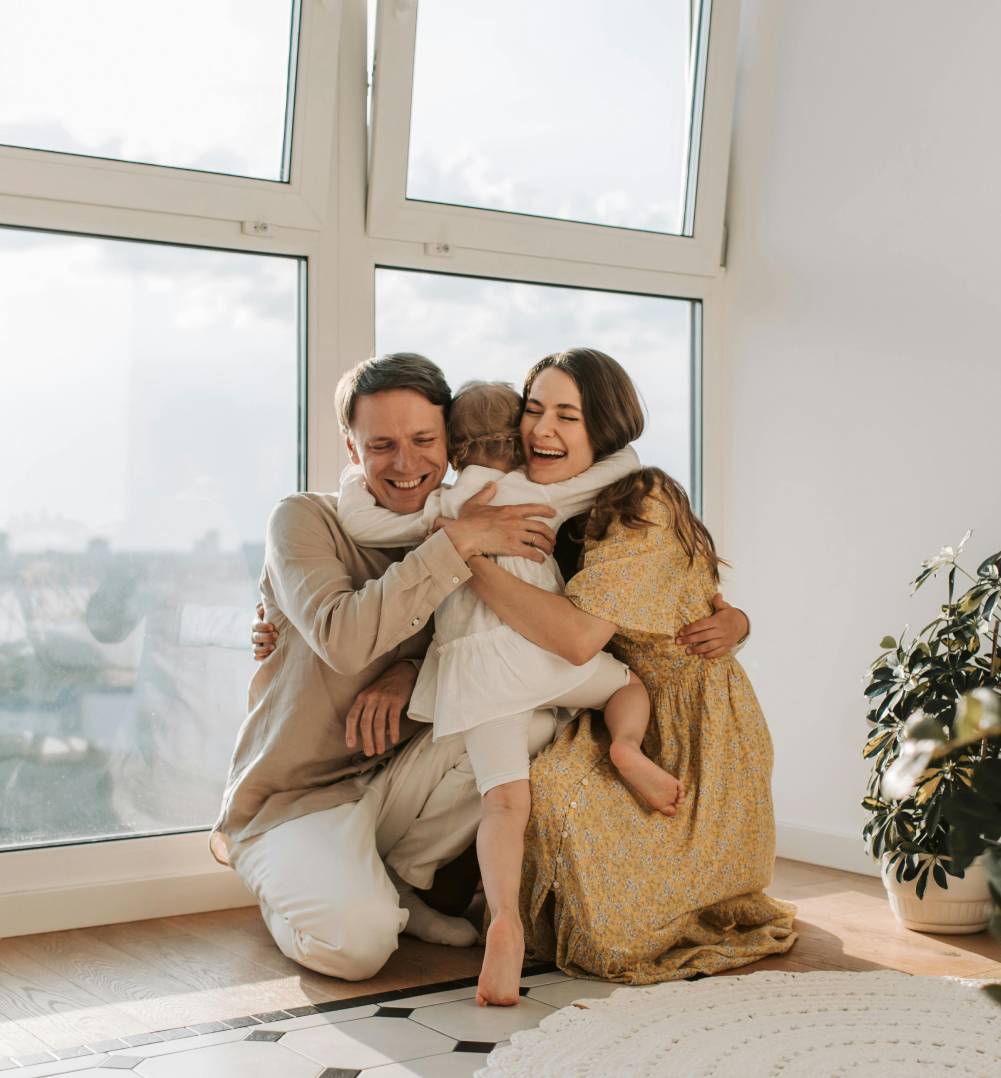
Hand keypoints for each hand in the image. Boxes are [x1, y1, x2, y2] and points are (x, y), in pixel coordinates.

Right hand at [252, 602, 277, 660]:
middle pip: (257, 637)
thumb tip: (261, 607)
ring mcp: (256, 645)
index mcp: (256, 625)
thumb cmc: (272, 621)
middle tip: (276, 635)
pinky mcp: (258, 654)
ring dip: (264, 649)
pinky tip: (270, 656)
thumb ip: (263, 609)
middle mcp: (254, 635)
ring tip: (274, 647)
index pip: (256, 625)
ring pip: (256, 649)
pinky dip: (262, 658)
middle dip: (266, 637)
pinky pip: (257, 657)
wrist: (275, 634)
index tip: (272, 627)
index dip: (263, 626)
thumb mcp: (268, 614)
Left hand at [345, 660, 418, 756]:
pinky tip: (394, 740)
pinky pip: (393, 718)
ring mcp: (383, 699)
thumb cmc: (385, 686)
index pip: (352, 717)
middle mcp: (371, 698)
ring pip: (378, 723)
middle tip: (369, 753)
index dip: (350, 732)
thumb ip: (365, 709)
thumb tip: (362, 731)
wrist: (402, 671)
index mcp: (362, 697)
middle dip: (366, 740)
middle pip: (365, 723)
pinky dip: (393, 730)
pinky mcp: (396, 700)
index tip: (351, 745)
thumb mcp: (370, 694)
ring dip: (379, 739)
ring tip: (380, 750)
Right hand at [441, 483, 556, 562]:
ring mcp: (516, 535)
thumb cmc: (468, 521)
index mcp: (509, 510)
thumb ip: (486, 493)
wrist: (464, 535)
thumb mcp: (475, 503)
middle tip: (553, 540)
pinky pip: (532, 552)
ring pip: (539, 540)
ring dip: (548, 546)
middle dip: (551, 534)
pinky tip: (541, 560)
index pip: (533, 508)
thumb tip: (491, 484)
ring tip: (549, 551)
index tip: (553, 513)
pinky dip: (539, 557)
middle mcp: (516, 521)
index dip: (546, 511)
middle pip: (541, 526)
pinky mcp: (513, 548)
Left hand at [675, 594, 748, 657]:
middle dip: (689, 640)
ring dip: (697, 649)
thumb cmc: (730, 615)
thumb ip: (718, 602)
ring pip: (709, 646)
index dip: (691, 629)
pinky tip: (700, 656)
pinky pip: (717, 652)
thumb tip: (717, 594)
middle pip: (703, 636)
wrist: (743, 625)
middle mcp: (720, 631)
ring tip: (687, 651)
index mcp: (718, 621)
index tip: (681, 632)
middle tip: (678, 642)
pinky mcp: (727, 647)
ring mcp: (724, 640)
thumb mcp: (725, 607)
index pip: (702, 625)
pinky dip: (709, 655)